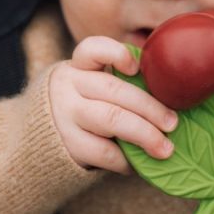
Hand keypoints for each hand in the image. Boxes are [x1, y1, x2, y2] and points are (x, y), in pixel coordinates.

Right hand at [49, 36, 177, 173]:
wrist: (41, 136)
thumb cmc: (84, 105)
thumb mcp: (93, 85)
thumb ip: (122, 83)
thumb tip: (172, 96)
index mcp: (80, 66)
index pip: (92, 49)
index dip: (115, 54)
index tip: (136, 68)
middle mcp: (70, 86)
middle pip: (114, 90)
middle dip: (150, 107)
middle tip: (172, 123)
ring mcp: (65, 115)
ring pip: (111, 119)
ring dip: (144, 134)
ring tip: (165, 148)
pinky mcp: (68, 144)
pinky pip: (104, 151)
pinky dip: (126, 160)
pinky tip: (139, 164)